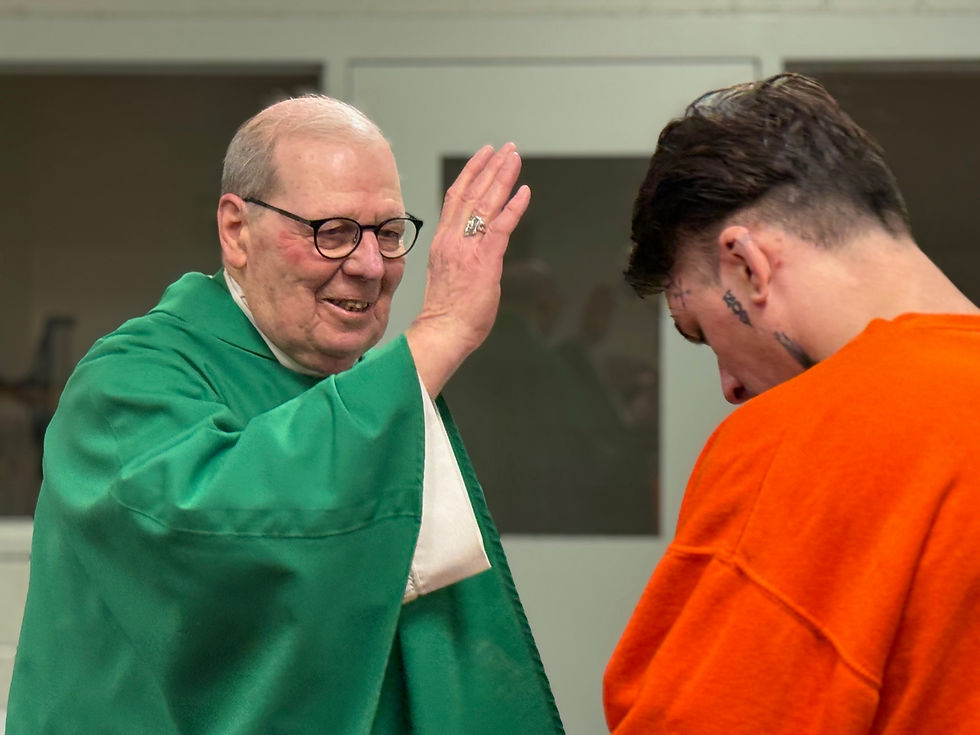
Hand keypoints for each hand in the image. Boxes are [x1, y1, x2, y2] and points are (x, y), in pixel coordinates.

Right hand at [406, 143, 530, 396]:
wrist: (443, 332)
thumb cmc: (447, 313)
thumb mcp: (449, 276)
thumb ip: (461, 258)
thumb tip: (476, 256)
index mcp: (443, 242)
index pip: (456, 198)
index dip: (471, 174)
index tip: (484, 156)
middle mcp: (453, 239)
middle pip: (472, 192)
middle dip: (490, 166)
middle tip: (505, 148)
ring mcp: (468, 248)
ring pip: (486, 202)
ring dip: (502, 177)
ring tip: (514, 157)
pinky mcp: (484, 260)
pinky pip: (501, 226)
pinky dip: (514, 207)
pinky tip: (524, 191)